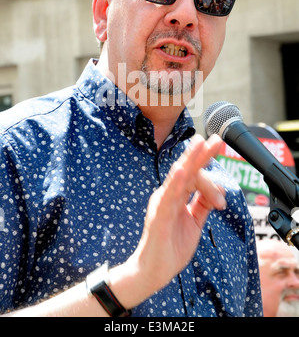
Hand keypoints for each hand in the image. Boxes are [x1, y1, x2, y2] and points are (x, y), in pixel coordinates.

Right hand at [120, 133, 225, 305]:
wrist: (154, 271)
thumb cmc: (171, 246)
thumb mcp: (194, 222)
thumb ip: (203, 205)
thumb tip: (220, 191)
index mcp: (175, 196)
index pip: (194, 176)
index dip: (210, 170)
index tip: (224, 175)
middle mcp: (168, 195)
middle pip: (187, 170)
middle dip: (202, 154)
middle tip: (216, 139)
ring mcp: (162, 203)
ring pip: (178, 177)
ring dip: (190, 160)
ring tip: (200, 144)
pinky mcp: (160, 216)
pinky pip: (168, 197)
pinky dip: (175, 182)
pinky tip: (182, 170)